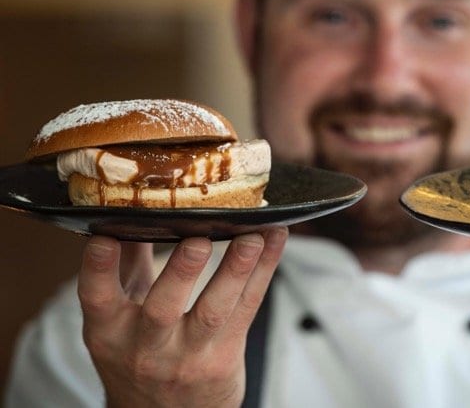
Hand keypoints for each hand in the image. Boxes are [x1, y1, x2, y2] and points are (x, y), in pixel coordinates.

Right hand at [77, 227, 287, 407]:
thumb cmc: (140, 354)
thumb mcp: (117, 320)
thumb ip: (123, 266)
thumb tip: (128, 209)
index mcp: (109, 332)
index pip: (97, 298)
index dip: (98, 268)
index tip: (105, 236)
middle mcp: (146, 347)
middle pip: (162, 309)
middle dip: (182, 272)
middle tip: (199, 239)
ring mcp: (187, 356)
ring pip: (214, 311)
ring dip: (236, 270)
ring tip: (252, 237)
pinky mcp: (224, 358)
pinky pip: (247, 309)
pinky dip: (263, 271)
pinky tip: (273, 240)